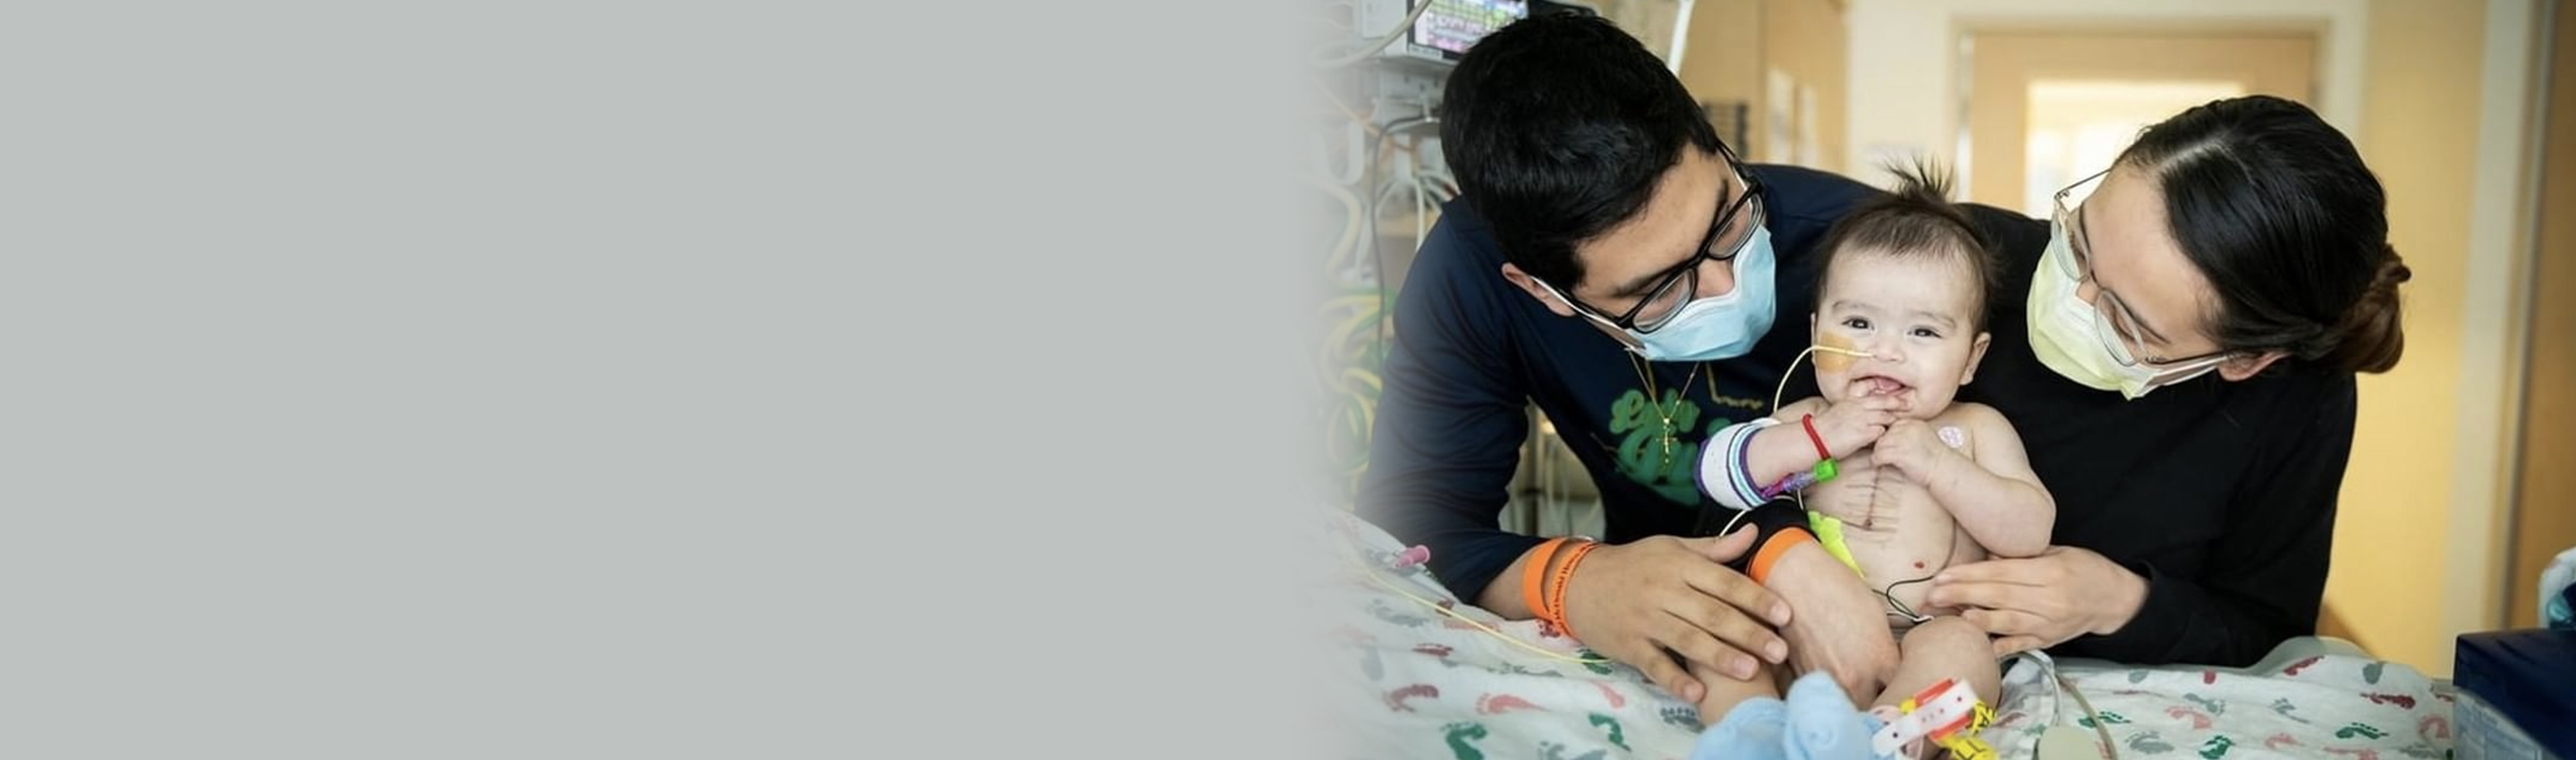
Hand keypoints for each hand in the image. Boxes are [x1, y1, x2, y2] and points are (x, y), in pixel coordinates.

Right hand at [1559, 527, 1793, 704]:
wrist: (1576, 582)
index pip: (1724, 582)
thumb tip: (1754, 532)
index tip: (1785, 615)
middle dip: (1748, 633)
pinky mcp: (1628, 645)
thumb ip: (1714, 548)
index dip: (1755, 599)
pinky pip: (1654, 664)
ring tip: (1750, 671)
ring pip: (1687, 639)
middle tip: (1779, 651)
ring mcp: (1645, 620)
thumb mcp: (1670, 547)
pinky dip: (1675, 679)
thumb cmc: (1632, 564)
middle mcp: (1664, 591)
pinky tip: (1696, 693)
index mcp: (1679, 565)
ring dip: (1720, 656)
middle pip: (1712, 614)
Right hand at [1760, 541, 1899, 703]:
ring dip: (1854, 701)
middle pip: (1876, 708)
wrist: (1793, 578)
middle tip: (1879, 691)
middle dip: (1879, 702)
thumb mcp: (1876, 614)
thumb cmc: (1836, 586)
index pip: (1903, 690)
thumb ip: (1886, 649)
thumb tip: (1892, 666)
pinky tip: (1832, 678)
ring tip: (1855, 686)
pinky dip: (1829, 692)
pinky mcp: (1803, 678)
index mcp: (1879, 660)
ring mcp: (1827, 681)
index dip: (1903, 687)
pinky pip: (1824, 695)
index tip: (1902, 683)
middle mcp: (1854, 677)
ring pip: (1848, 707)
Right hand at [1810, 396, 1901, 458]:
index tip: (1899, 400)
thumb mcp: (1838, 412)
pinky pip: (1881, 432)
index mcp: (1852, 402)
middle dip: (1898, 405)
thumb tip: (1863, 414)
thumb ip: (1853, 410)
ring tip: (1901, 425)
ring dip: (1893, 421)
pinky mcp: (1863, 433)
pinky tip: (1889, 438)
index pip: (1876, 397)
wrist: (1814, 439)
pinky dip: (1885, 434)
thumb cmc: (1824, 429)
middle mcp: (1858, 408)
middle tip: (1908, 406)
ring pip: (1885, 417)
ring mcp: (1861, 420)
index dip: (1890, 398)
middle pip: (1884, 404)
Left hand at [1870, 419, 1962, 483]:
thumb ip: (1906, 434)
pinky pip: (1879, 455)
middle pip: (1883, 435)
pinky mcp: (1900, 453)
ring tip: (1880, 461)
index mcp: (1913, 423)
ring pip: (1879, 445)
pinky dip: (1876, 461)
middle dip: (1881, 446)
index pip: (1890, 426)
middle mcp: (1908, 428)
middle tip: (1881, 455)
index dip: (1887, 438)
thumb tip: (1885, 437)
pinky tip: (1880, 465)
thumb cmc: (1933, 459)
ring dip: (1878, 454)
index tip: (1888, 448)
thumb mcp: (1922, 438)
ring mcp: (1903, 440)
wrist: (1945, 471)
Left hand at [1925, 546, 2147, 656]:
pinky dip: (1996, 646)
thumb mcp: (2058, 552)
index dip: (1970, 575)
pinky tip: (1974, 644)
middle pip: (1998, 597)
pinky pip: (2018, 645)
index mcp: (2050, 573)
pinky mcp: (2047, 641)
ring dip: (1974, 620)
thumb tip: (1985, 558)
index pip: (2002, 574)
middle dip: (1961, 595)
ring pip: (2006, 623)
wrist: (2115, 599)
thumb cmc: (2083, 569)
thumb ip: (2021, 556)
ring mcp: (2048, 624)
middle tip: (1932, 595)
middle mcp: (2049, 600)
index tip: (1942, 576)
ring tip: (1947, 617)